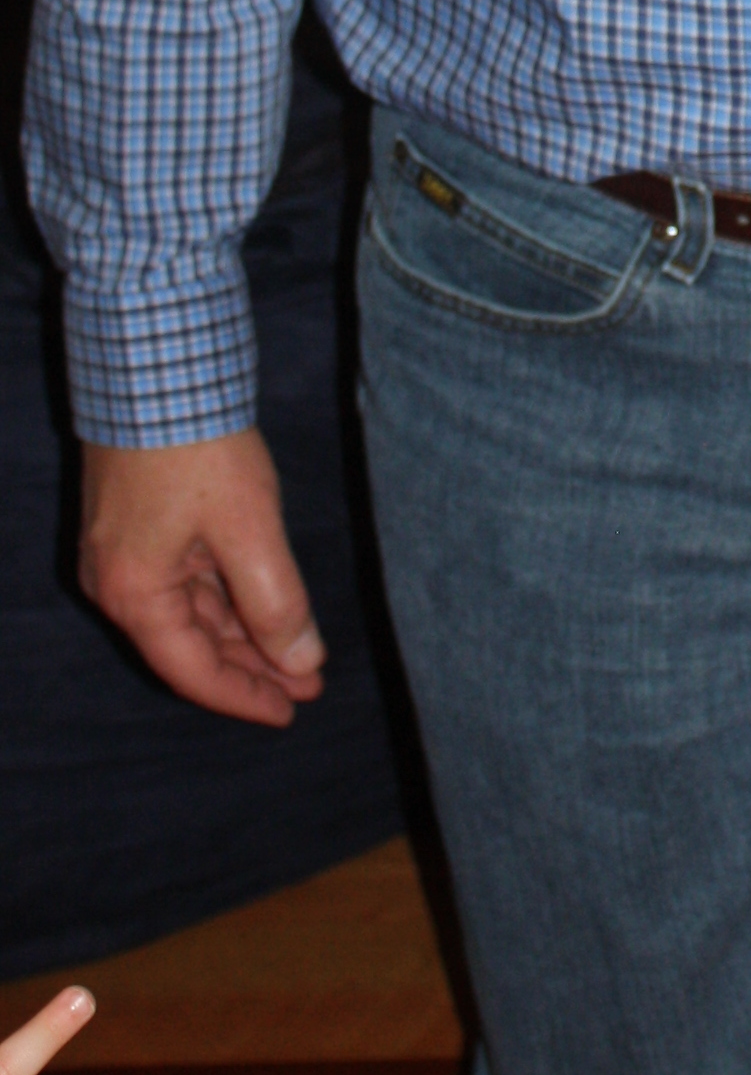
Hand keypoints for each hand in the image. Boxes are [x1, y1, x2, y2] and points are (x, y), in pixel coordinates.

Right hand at [80, 430, 324, 726]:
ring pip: (189, 611)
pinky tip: (263, 602)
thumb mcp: (249, 529)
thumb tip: (303, 661)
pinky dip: (224, 596)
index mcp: (135, 594)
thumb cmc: (196, 447)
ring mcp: (122, 551)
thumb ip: (276, 602)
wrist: (154, 365)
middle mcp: (117, 582)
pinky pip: (182, 578)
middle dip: (253, 665)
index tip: (294, 708)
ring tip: (298, 648)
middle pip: (190, 645)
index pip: (194, 671)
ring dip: (243, 631)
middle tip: (309, 680)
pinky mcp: (135, 520)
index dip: (247, 696)